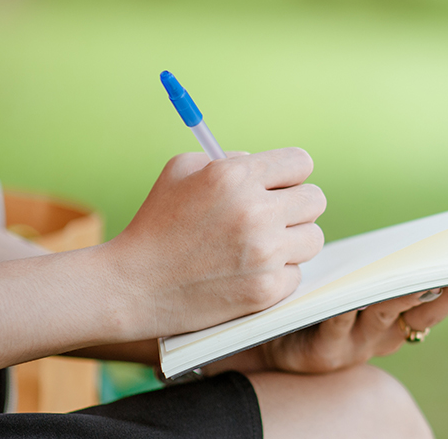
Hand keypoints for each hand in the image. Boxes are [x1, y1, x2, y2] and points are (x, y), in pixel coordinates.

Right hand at [102, 149, 324, 340]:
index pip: (301, 162)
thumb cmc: (155, 224)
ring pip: (313, 238)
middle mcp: (255, 211)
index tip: (279, 186)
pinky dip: (277, 274)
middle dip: (296, 207)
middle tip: (273, 218)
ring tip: (261, 247)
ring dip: (292, 241)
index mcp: (235, 175)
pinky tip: (247, 273)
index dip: (290, 174)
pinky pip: (296, 273)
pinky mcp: (266, 289)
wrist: (131, 285)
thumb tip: (267, 164)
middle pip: (316, 199)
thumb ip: (230, 159)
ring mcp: (264, 253)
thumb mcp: (181, 171)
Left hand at [210, 280, 447, 375]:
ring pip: (381, 316)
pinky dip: (347, 307)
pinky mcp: (320, 354)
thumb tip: (427, 230)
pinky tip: (353, 289)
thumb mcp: (354, 279)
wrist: (259, 335)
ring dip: (398, 296)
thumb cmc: (315, 300)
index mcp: (398, 319)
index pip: (442, 301)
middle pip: (419, 310)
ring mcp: (354, 348)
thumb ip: (384, 262)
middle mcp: (383, 337)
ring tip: (414, 277)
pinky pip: (336, 325)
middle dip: (440, 287)